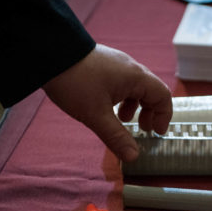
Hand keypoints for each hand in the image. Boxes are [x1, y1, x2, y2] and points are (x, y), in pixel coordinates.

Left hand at [43, 44, 171, 161]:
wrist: (48, 53)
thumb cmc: (75, 82)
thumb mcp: (96, 115)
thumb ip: (116, 137)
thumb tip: (134, 157)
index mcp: (135, 77)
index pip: (163, 96)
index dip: (164, 116)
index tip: (156, 133)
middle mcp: (129, 68)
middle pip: (151, 91)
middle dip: (149, 112)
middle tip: (142, 130)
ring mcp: (116, 65)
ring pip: (135, 87)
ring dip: (134, 106)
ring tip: (121, 120)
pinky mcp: (103, 65)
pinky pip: (121, 83)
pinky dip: (121, 98)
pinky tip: (105, 107)